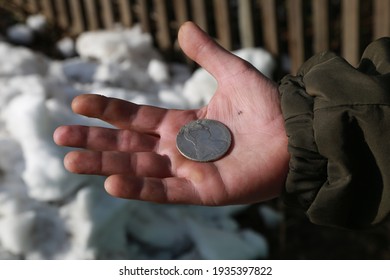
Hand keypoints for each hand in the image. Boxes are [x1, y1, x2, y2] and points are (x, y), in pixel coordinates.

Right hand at [53, 22, 288, 205]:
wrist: (296, 132)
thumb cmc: (267, 105)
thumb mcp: (232, 72)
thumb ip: (206, 53)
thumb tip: (183, 27)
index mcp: (183, 123)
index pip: (136, 118)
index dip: (108, 110)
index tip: (78, 102)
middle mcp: (180, 149)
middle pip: (129, 146)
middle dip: (94, 143)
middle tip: (60, 139)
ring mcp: (190, 171)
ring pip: (140, 170)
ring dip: (106, 167)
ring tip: (72, 162)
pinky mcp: (204, 190)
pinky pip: (166, 191)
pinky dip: (140, 188)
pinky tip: (113, 182)